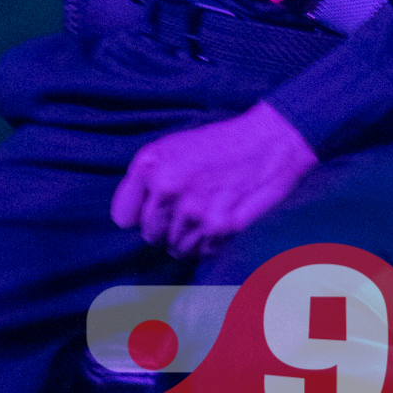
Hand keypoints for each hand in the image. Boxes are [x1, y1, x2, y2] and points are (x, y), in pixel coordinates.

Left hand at [110, 103, 318, 256]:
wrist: (269, 140)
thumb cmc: (220, 143)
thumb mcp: (175, 147)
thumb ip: (148, 179)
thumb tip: (131, 219)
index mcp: (150, 164)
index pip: (122, 216)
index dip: (139, 215)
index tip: (153, 210)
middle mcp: (167, 187)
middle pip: (150, 235)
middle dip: (167, 227)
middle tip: (190, 208)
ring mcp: (192, 210)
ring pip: (176, 247)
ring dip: (190, 237)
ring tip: (209, 212)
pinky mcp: (218, 227)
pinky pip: (202, 252)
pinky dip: (211, 242)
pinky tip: (223, 218)